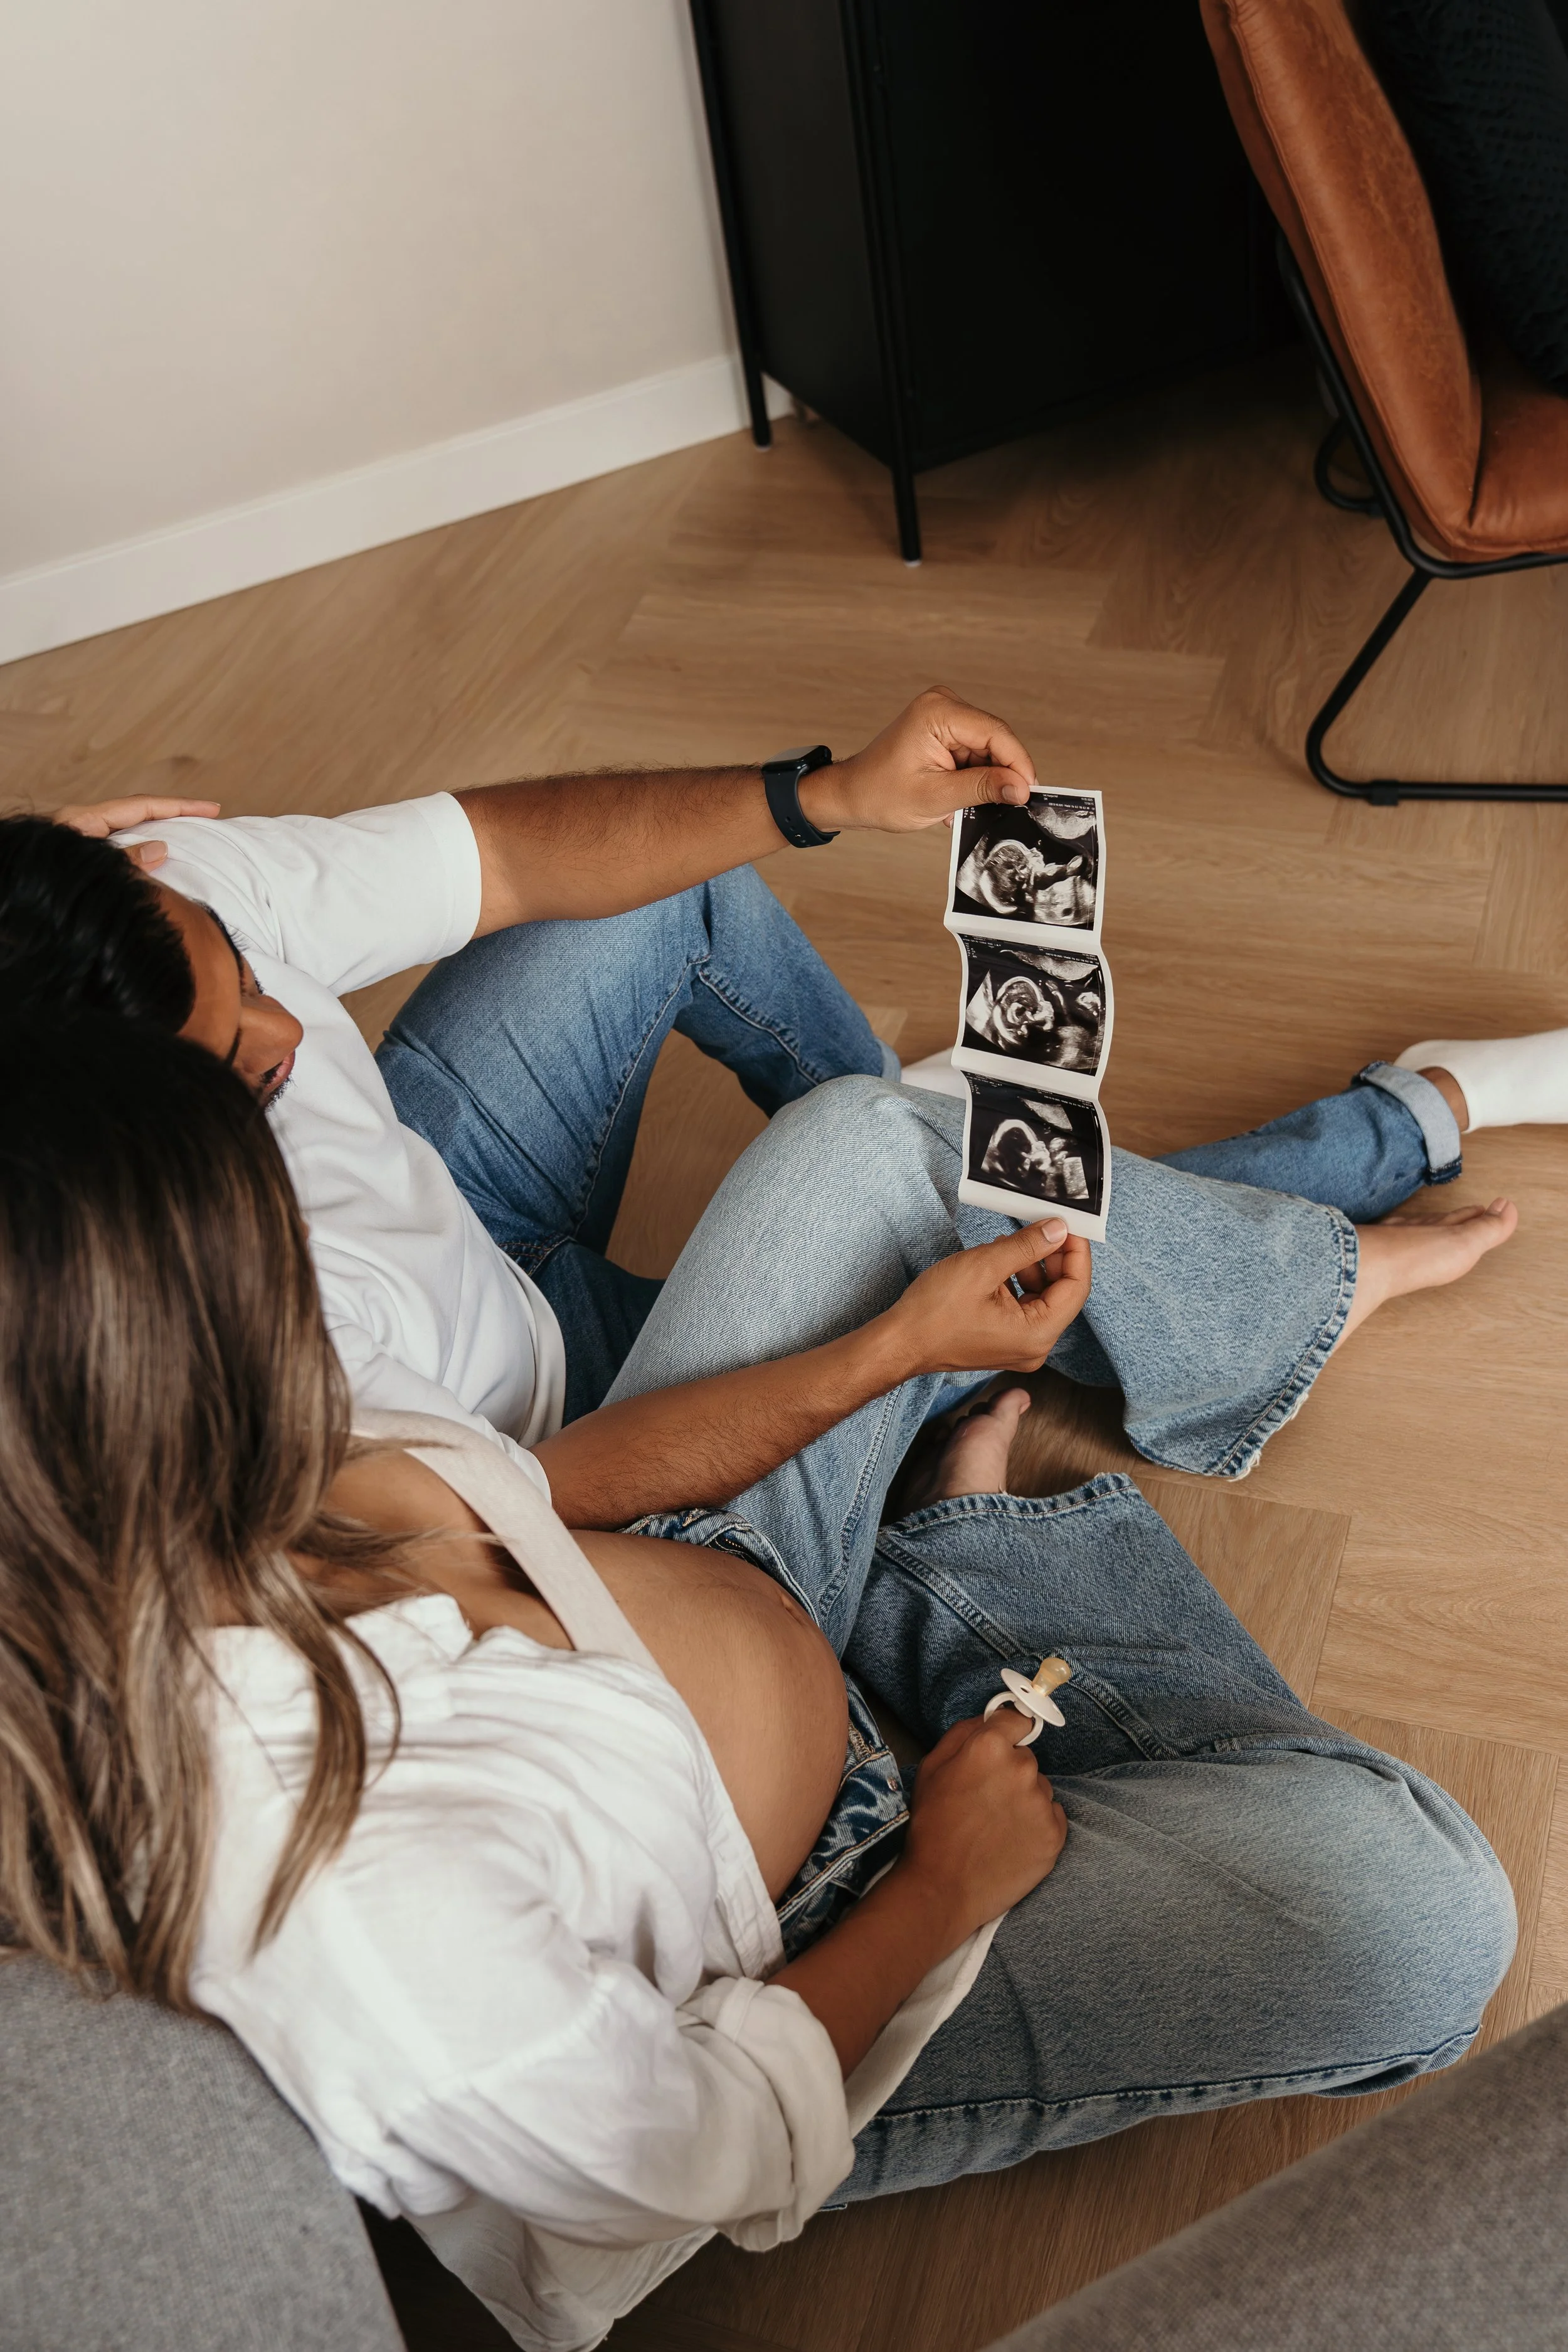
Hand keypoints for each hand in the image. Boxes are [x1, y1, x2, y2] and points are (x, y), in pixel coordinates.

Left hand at [51, 793, 220, 870]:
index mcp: (86, 820)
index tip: (212, 808)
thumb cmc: (39, 872)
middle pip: (139, 812)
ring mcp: (83, 840)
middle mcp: (85, 826)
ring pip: (129, 829)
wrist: (8, 884)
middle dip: (175, 813)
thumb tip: (160, 847)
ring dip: (159, 830)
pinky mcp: (82, 857)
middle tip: (207, 817)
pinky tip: (154, 861)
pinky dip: (142, 848)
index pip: (143, 806)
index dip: (180, 806)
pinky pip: (120, 845)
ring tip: (189, 836)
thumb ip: (122, 858)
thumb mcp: (84, 864)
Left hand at [800, 686, 1036, 835]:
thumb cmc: (880, 794)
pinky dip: (972, 776)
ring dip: (983, 779)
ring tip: (963, 804)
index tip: (1028, 793)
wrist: (852, 795)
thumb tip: (1020, 788)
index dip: (1018, 764)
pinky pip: (974, 752)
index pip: (996, 733)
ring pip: (987, 749)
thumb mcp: (936, 797)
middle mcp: (944, 704)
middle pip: (994, 740)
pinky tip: (957, 796)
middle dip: (1000, 774)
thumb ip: (982, 788)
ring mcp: (944, 715)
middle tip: (1002, 805)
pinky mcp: (945, 729)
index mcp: (938, 712)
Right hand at [885, 1219, 1091, 1376]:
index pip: (1076, 1287)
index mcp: (1037, 1334)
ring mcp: (1020, 1348)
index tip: (1069, 1224)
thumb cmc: (934, 1312)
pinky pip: (1025, 1308)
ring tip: (1013, 1242)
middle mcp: (1035, 1347)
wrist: (900, 1342)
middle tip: (1044, 1224)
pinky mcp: (1005, 1342)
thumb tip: (1059, 1229)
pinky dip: (1019, 1283)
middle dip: (1054, 1257)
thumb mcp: (984, 1266)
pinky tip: (1001, 1261)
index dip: (1077, 1252)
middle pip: (1062, 1294)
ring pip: (1043, 1299)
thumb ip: (1028, 1246)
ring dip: (1033, 1267)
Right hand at [900, 1708, 1067, 1940]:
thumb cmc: (932, 1826)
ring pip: (1039, 1789)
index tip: (1003, 1746)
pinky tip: (1012, 1839)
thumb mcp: (932, 1767)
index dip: (1008, 1734)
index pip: (1019, 1721)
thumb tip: (991, 1717)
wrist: (942, 1887)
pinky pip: (1052, 1816)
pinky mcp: (1055, 1836)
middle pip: (1026, 1759)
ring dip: (1024, 1800)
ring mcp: (1041, 1804)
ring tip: (996, 1826)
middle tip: (985, 1800)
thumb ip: (964, 1732)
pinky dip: (1036, 1825)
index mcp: (990, 1747)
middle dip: (1009, 1773)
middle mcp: (1022, 1769)